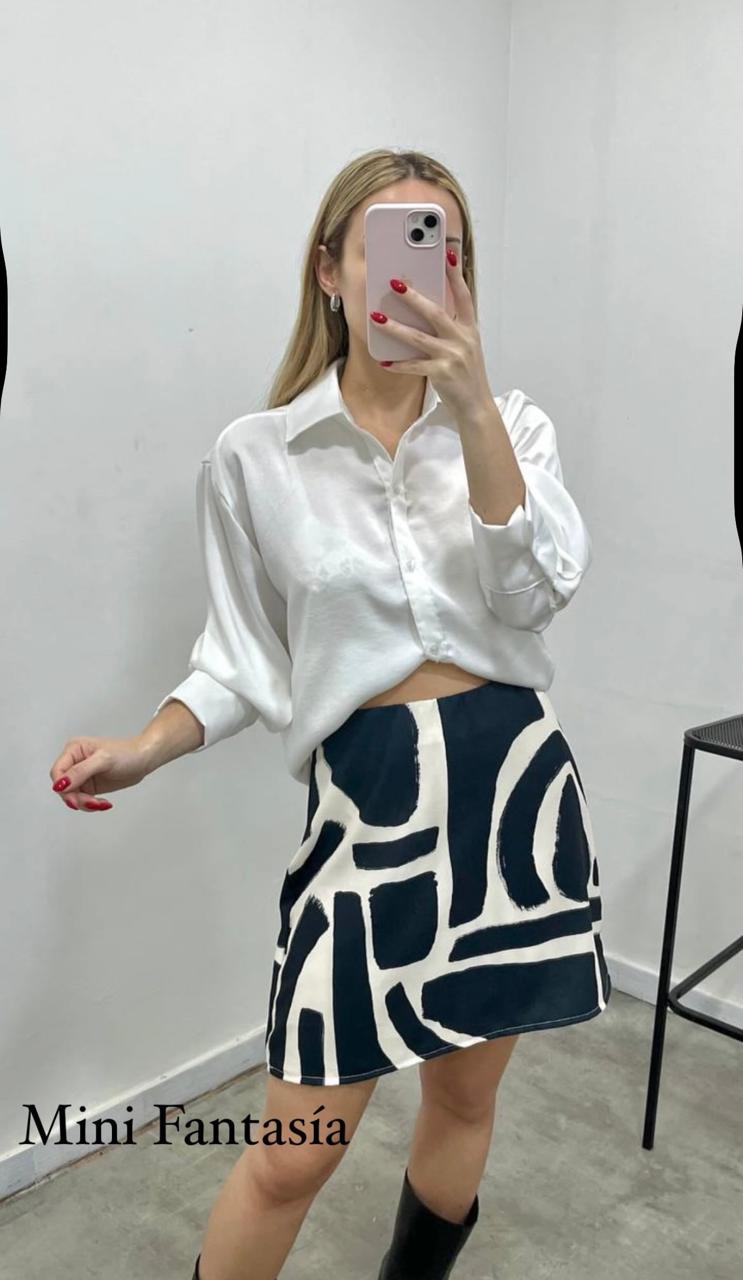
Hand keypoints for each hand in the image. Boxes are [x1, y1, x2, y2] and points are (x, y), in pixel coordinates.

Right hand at [49, 735, 151, 811]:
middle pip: (63, 787)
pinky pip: (82, 799)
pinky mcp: (89, 785)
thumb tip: (60, 784)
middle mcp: (74, 761)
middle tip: (93, 803)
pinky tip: (104, 803)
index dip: (62, 786)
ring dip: (84, 803)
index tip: (73, 798)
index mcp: (74, 749)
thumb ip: (80, 771)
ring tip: (102, 804)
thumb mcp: (103, 760)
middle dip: (76, 798)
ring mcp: (81, 775)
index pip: (57, 771)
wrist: (143, 759)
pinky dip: (91, 804)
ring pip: (71, 796)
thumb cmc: (127, 753)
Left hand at [370, 249, 493, 421]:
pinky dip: (398, 364)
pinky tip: (384, 361)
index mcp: (470, 329)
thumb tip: (428, 308)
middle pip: (436, 312)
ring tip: (377, 318)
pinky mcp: (442, 373)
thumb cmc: (468, 374)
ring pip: (419, 337)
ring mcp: (452, 356)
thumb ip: (452, 327)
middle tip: (395, 283)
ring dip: (395, 327)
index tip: (447, 253)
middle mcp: (463, 339)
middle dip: (414, 297)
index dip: (455, 274)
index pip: (463, 295)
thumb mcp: (467, 346)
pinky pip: (414, 366)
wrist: (476, 405)